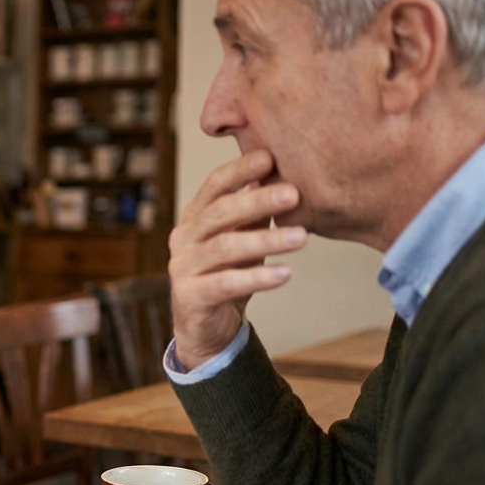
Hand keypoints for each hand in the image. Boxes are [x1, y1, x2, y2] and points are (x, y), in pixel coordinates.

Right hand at [168, 150, 306, 368]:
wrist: (206, 327)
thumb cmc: (227, 273)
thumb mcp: (241, 237)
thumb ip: (252, 209)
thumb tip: (279, 169)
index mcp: (195, 217)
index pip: (214, 186)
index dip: (240, 170)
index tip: (270, 157)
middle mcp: (184, 238)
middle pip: (220, 213)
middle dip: (257, 201)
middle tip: (293, 193)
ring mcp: (182, 267)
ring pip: (224, 248)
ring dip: (265, 240)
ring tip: (301, 237)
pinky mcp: (190, 297)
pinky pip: (225, 284)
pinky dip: (257, 278)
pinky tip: (285, 274)